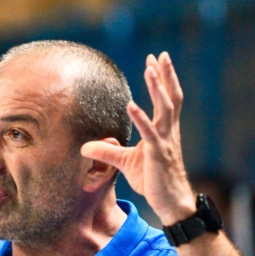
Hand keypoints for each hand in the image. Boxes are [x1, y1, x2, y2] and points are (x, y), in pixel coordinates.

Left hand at [81, 52, 195, 225]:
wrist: (170, 201)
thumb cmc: (153, 181)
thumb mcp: (124, 162)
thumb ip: (107, 151)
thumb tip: (84, 147)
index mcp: (163, 130)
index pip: (167, 99)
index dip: (163, 79)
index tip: (157, 60)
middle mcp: (168, 132)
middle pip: (170, 97)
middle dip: (165, 75)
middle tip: (161, 54)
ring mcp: (164, 142)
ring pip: (165, 109)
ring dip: (157, 88)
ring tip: (149, 70)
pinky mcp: (157, 154)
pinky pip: (149, 133)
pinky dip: (140, 118)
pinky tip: (131, 105)